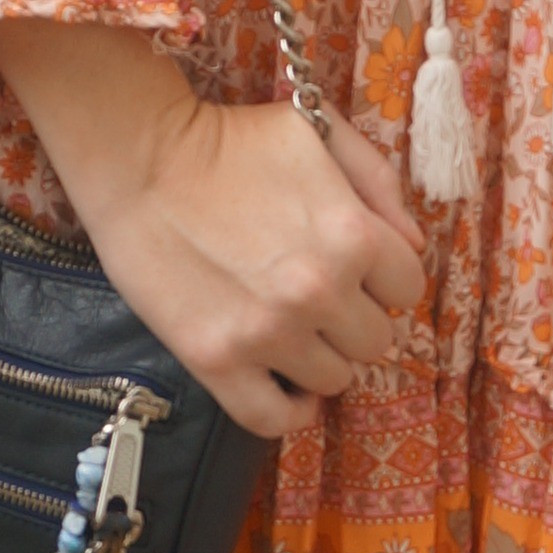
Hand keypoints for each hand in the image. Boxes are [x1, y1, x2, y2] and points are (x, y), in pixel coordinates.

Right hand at [0, 21, 426, 440]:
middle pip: (375, 340)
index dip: (382, 277)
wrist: (141, 161)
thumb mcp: (319, 131)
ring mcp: (268, 333)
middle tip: (317, 296)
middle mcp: (319, 291)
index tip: (354, 269)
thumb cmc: (230, 139)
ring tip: (291, 328)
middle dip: (353, 317)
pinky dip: (290, 411)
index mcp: (353, 234)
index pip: (407, 287)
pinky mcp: (218, 362)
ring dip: (319, 356)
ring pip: (334, 380)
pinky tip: (285, 384)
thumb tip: (411, 246)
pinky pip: (276, 420)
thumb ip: (378, 182)